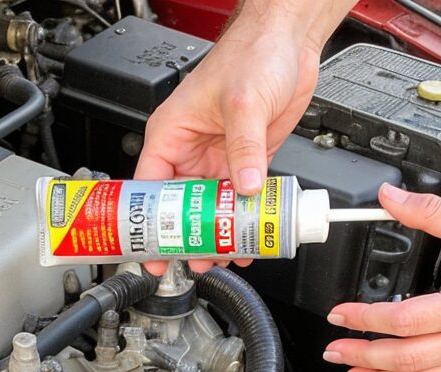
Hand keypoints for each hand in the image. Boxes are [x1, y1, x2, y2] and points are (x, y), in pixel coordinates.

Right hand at [135, 0, 349, 273]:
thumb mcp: (243, 104)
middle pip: (180, 207)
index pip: (150, 189)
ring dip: (216, 234)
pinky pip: (239, 200)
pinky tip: (247, 238)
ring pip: (210, 209)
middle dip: (187, 237)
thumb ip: (244, 150)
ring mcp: (218, 157)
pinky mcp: (245, 160)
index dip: (149, 224)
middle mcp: (190, 149)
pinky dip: (242, 221)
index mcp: (171, 134)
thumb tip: (245, 189)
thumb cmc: (253, 54)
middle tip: (193, 261)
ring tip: (222, 257)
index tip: (153, 251)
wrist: (290, 40)